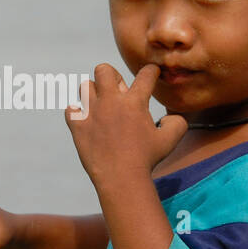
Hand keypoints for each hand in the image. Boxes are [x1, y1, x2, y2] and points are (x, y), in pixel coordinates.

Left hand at [65, 63, 187, 186]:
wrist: (121, 178)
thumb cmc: (147, 159)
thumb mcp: (170, 140)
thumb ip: (177, 123)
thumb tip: (171, 117)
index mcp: (135, 102)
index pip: (145, 75)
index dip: (151, 71)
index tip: (151, 74)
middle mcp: (111, 102)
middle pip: (104, 70)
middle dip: (112, 76)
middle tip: (117, 92)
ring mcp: (92, 113)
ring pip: (84, 86)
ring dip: (93, 94)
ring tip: (100, 107)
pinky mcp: (78, 126)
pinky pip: (71, 109)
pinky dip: (77, 114)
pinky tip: (86, 122)